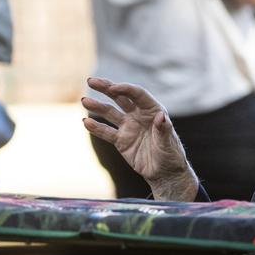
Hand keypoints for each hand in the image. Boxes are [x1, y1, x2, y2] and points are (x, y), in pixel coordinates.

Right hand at [80, 78, 199, 200]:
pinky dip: (95, 127)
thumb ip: (163, 130)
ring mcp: (128, 127)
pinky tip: (85, 122)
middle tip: (92, 81)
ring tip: (84, 100)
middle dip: (106, 88)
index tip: (113, 88)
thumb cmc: (171, 156)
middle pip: (120, 97)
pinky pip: (106, 132)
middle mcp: (139, 115)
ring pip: (110, 113)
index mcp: (153, 110)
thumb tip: (161, 116)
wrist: (164, 174)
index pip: (137, 94)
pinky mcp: (121, 140)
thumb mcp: (168, 144)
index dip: (125, 89)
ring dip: (97, 106)